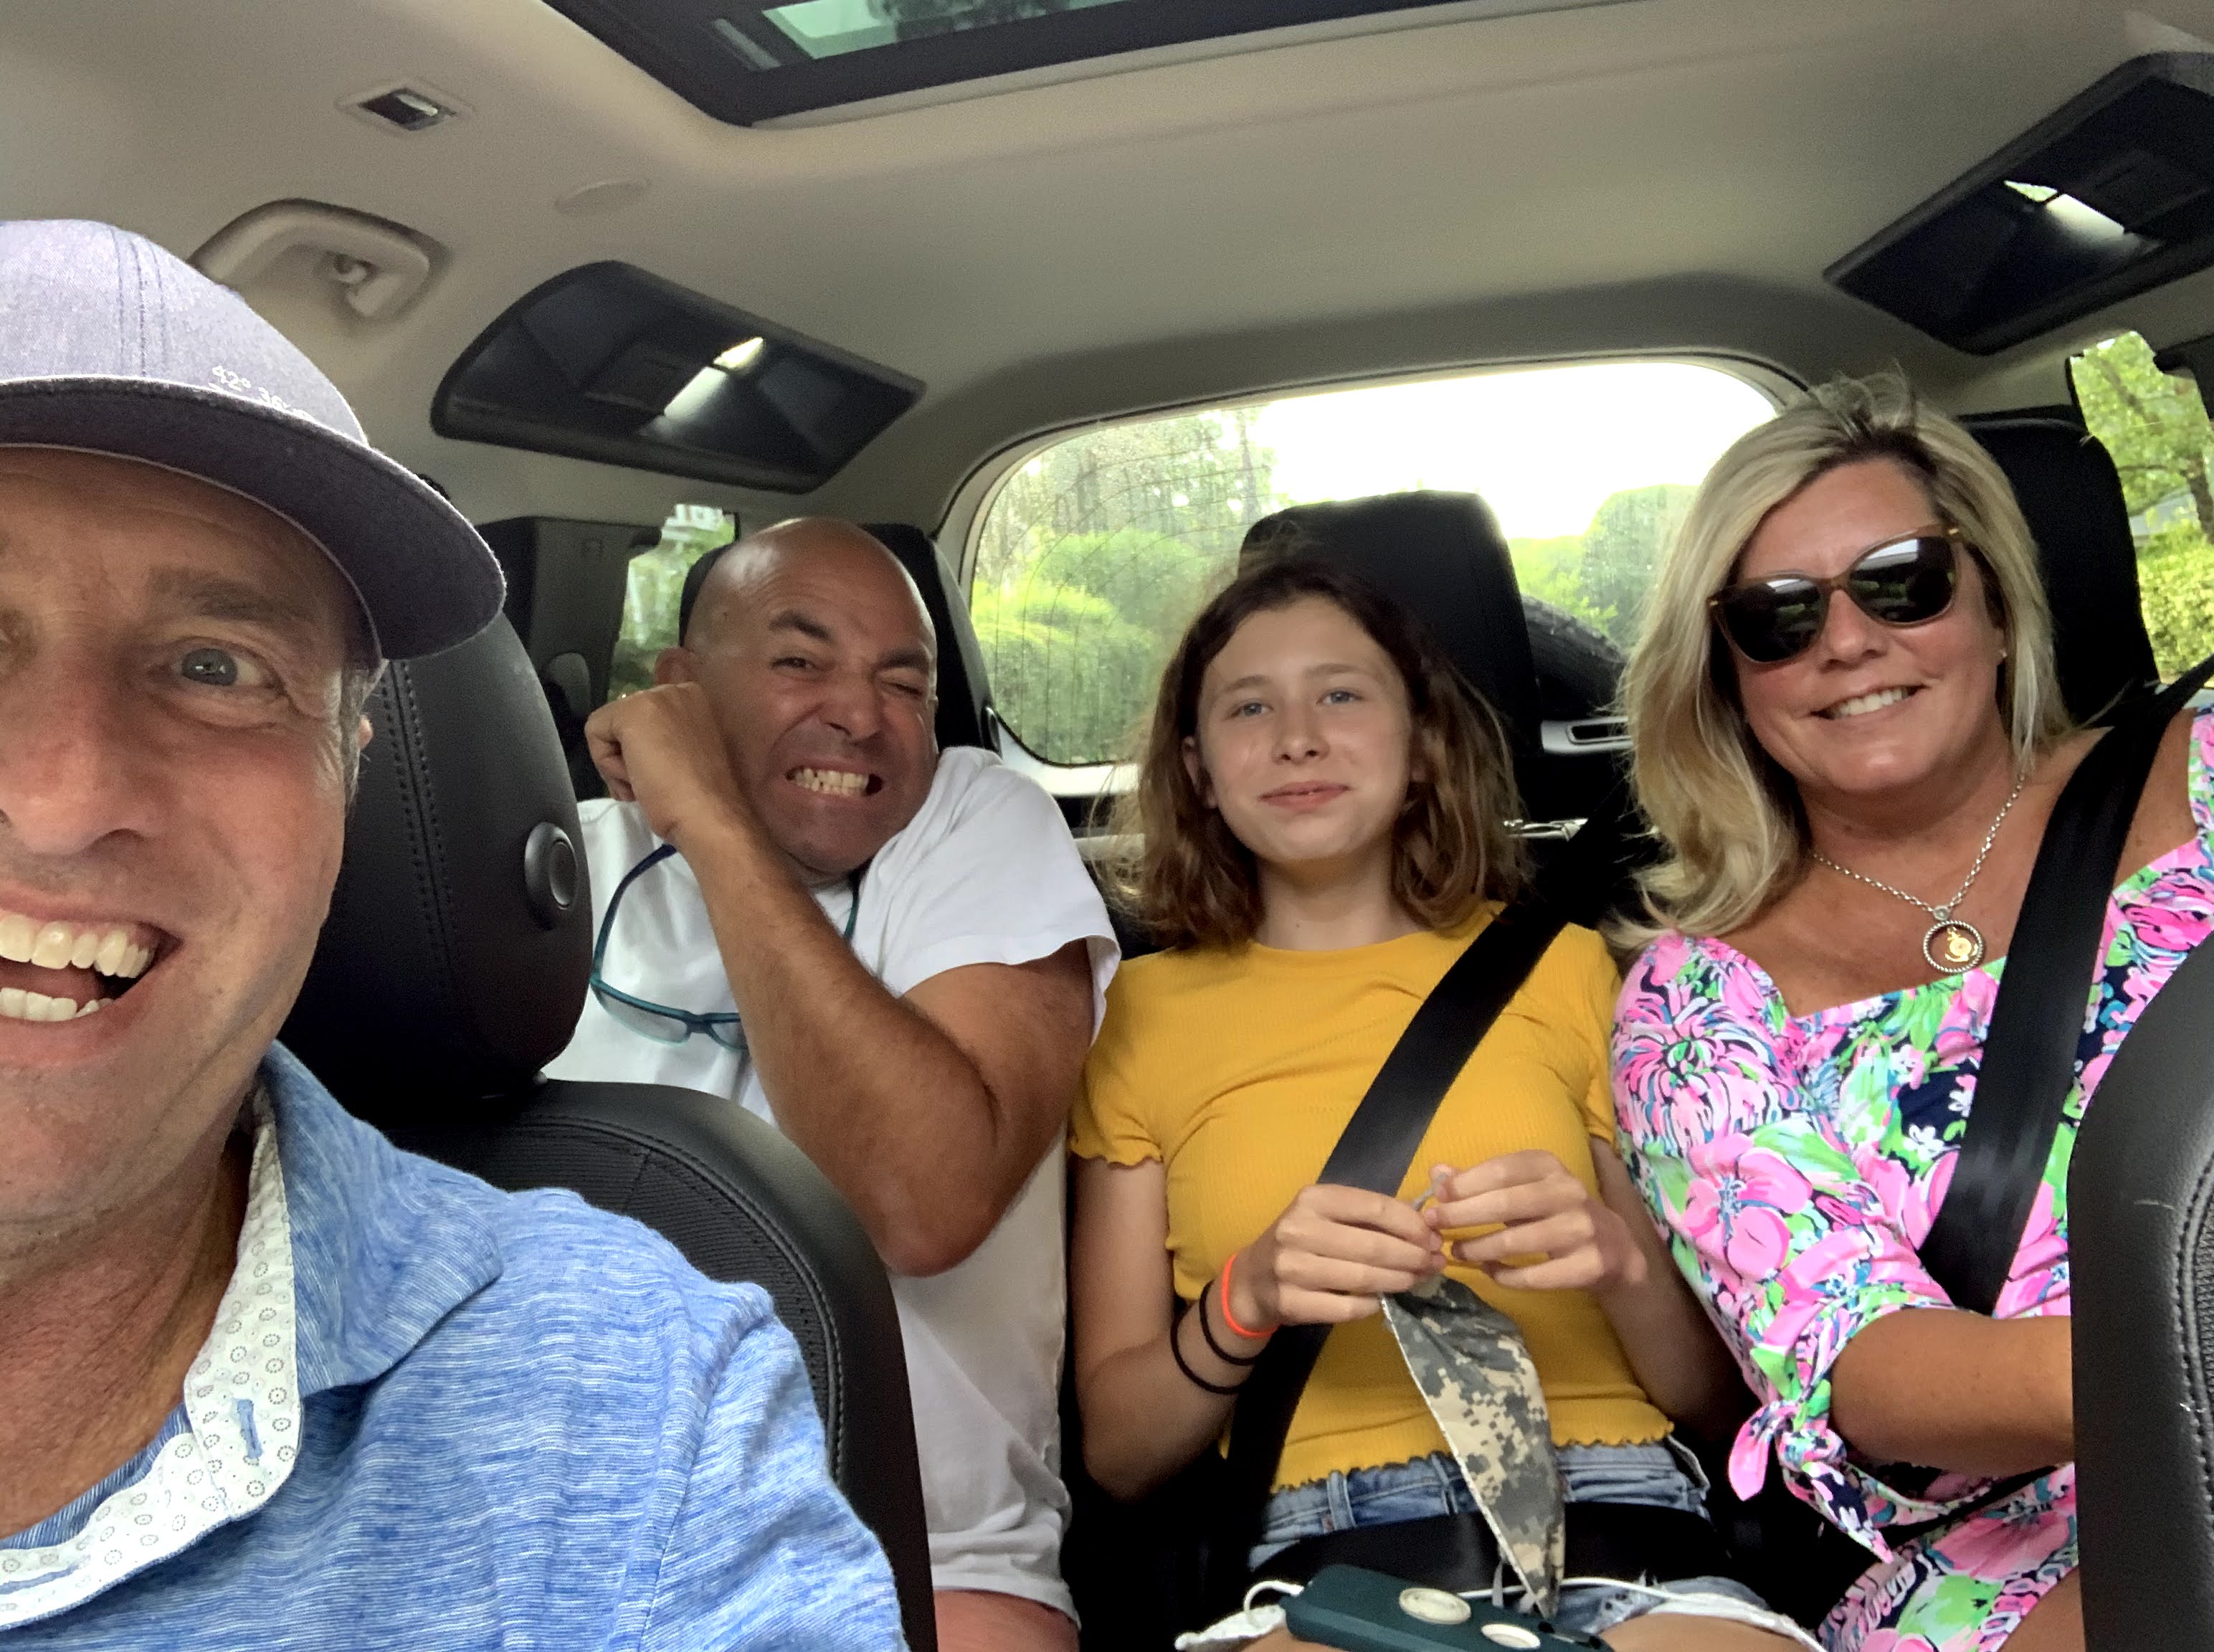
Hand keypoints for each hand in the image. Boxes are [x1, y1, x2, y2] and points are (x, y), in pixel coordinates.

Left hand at [584, 684, 753, 851]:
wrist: (706, 814)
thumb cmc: (701, 797)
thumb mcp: (684, 756)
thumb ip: (663, 740)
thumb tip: (633, 748)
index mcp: (693, 699)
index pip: (644, 719)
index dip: (643, 752)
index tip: (659, 776)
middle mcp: (676, 690)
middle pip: (623, 720)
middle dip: (627, 756)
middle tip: (649, 784)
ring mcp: (654, 697)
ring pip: (608, 726)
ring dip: (618, 763)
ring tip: (644, 785)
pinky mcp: (632, 712)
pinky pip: (595, 733)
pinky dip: (606, 764)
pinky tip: (635, 779)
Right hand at [1229, 1184, 1445, 1330]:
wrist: (1253, 1280)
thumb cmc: (1301, 1241)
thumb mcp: (1326, 1215)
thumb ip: (1368, 1216)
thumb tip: (1424, 1226)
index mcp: (1312, 1199)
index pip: (1374, 1207)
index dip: (1411, 1224)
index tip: (1433, 1237)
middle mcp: (1299, 1229)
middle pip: (1373, 1245)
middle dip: (1413, 1256)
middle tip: (1434, 1263)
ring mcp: (1292, 1268)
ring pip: (1364, 1279)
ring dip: (1400, 1281)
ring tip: (1418, 1280)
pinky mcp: (1292, 1303)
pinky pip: (1348, 1308)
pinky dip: (1373, 1305)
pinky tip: (1384, 1300)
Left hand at [1422, 1150, 1646, 1294]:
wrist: (1613, 1247)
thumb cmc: (1553, 1212)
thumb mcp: (1521, 1188)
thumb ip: (1479, 1181)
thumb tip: (1436, 1172)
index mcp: (1549, 1166)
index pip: (1501, 1169)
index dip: (1466, 1184)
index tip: (1438, 1197)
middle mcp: (1568, 1191)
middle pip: (1506, 1203)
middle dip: (1463, 1215)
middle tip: (1435, 1226)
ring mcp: (1582, 1228)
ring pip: (1517, 1241)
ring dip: (1479, 1248)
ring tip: (1456, 1251)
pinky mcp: (1589, 1264)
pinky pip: (1536, 1276)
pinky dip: (1506, 1276)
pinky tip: (1489, 1272)